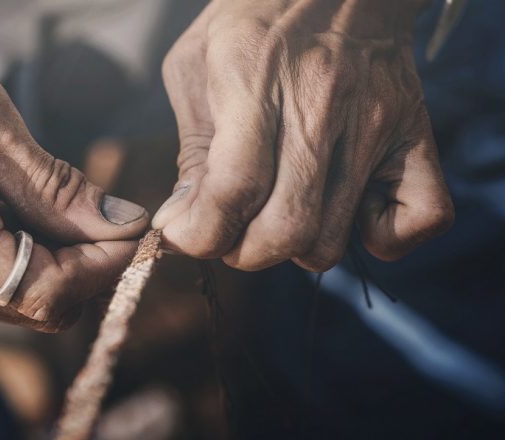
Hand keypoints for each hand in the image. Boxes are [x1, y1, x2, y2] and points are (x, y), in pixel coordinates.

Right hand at [0, 11, 147, 330]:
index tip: (132, 231)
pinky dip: (12, 257)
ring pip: (12, 300)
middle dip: (82, 265)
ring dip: (47, 259)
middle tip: (100, 211)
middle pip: (34, 305)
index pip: (48, 290)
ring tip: (38, 197)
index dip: (102, 267)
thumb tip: (120, 222)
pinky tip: (2, 209)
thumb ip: (55, 185)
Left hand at [153, 0, 453, 270]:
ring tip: (279, 213)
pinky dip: (382, 237)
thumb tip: (188, 220)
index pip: (234, 188)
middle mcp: (322, 105)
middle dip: (241, 251)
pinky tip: (346, 211)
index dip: (197, 234)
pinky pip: (421, 218)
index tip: (183, 233)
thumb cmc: (253, 22)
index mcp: (255, 82)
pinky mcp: (414, 133)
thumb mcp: (196, 67)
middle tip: (230, 229)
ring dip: (294, 247)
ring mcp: (376, 123)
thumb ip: (190, 148)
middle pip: (285, 229)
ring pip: (332, 240)